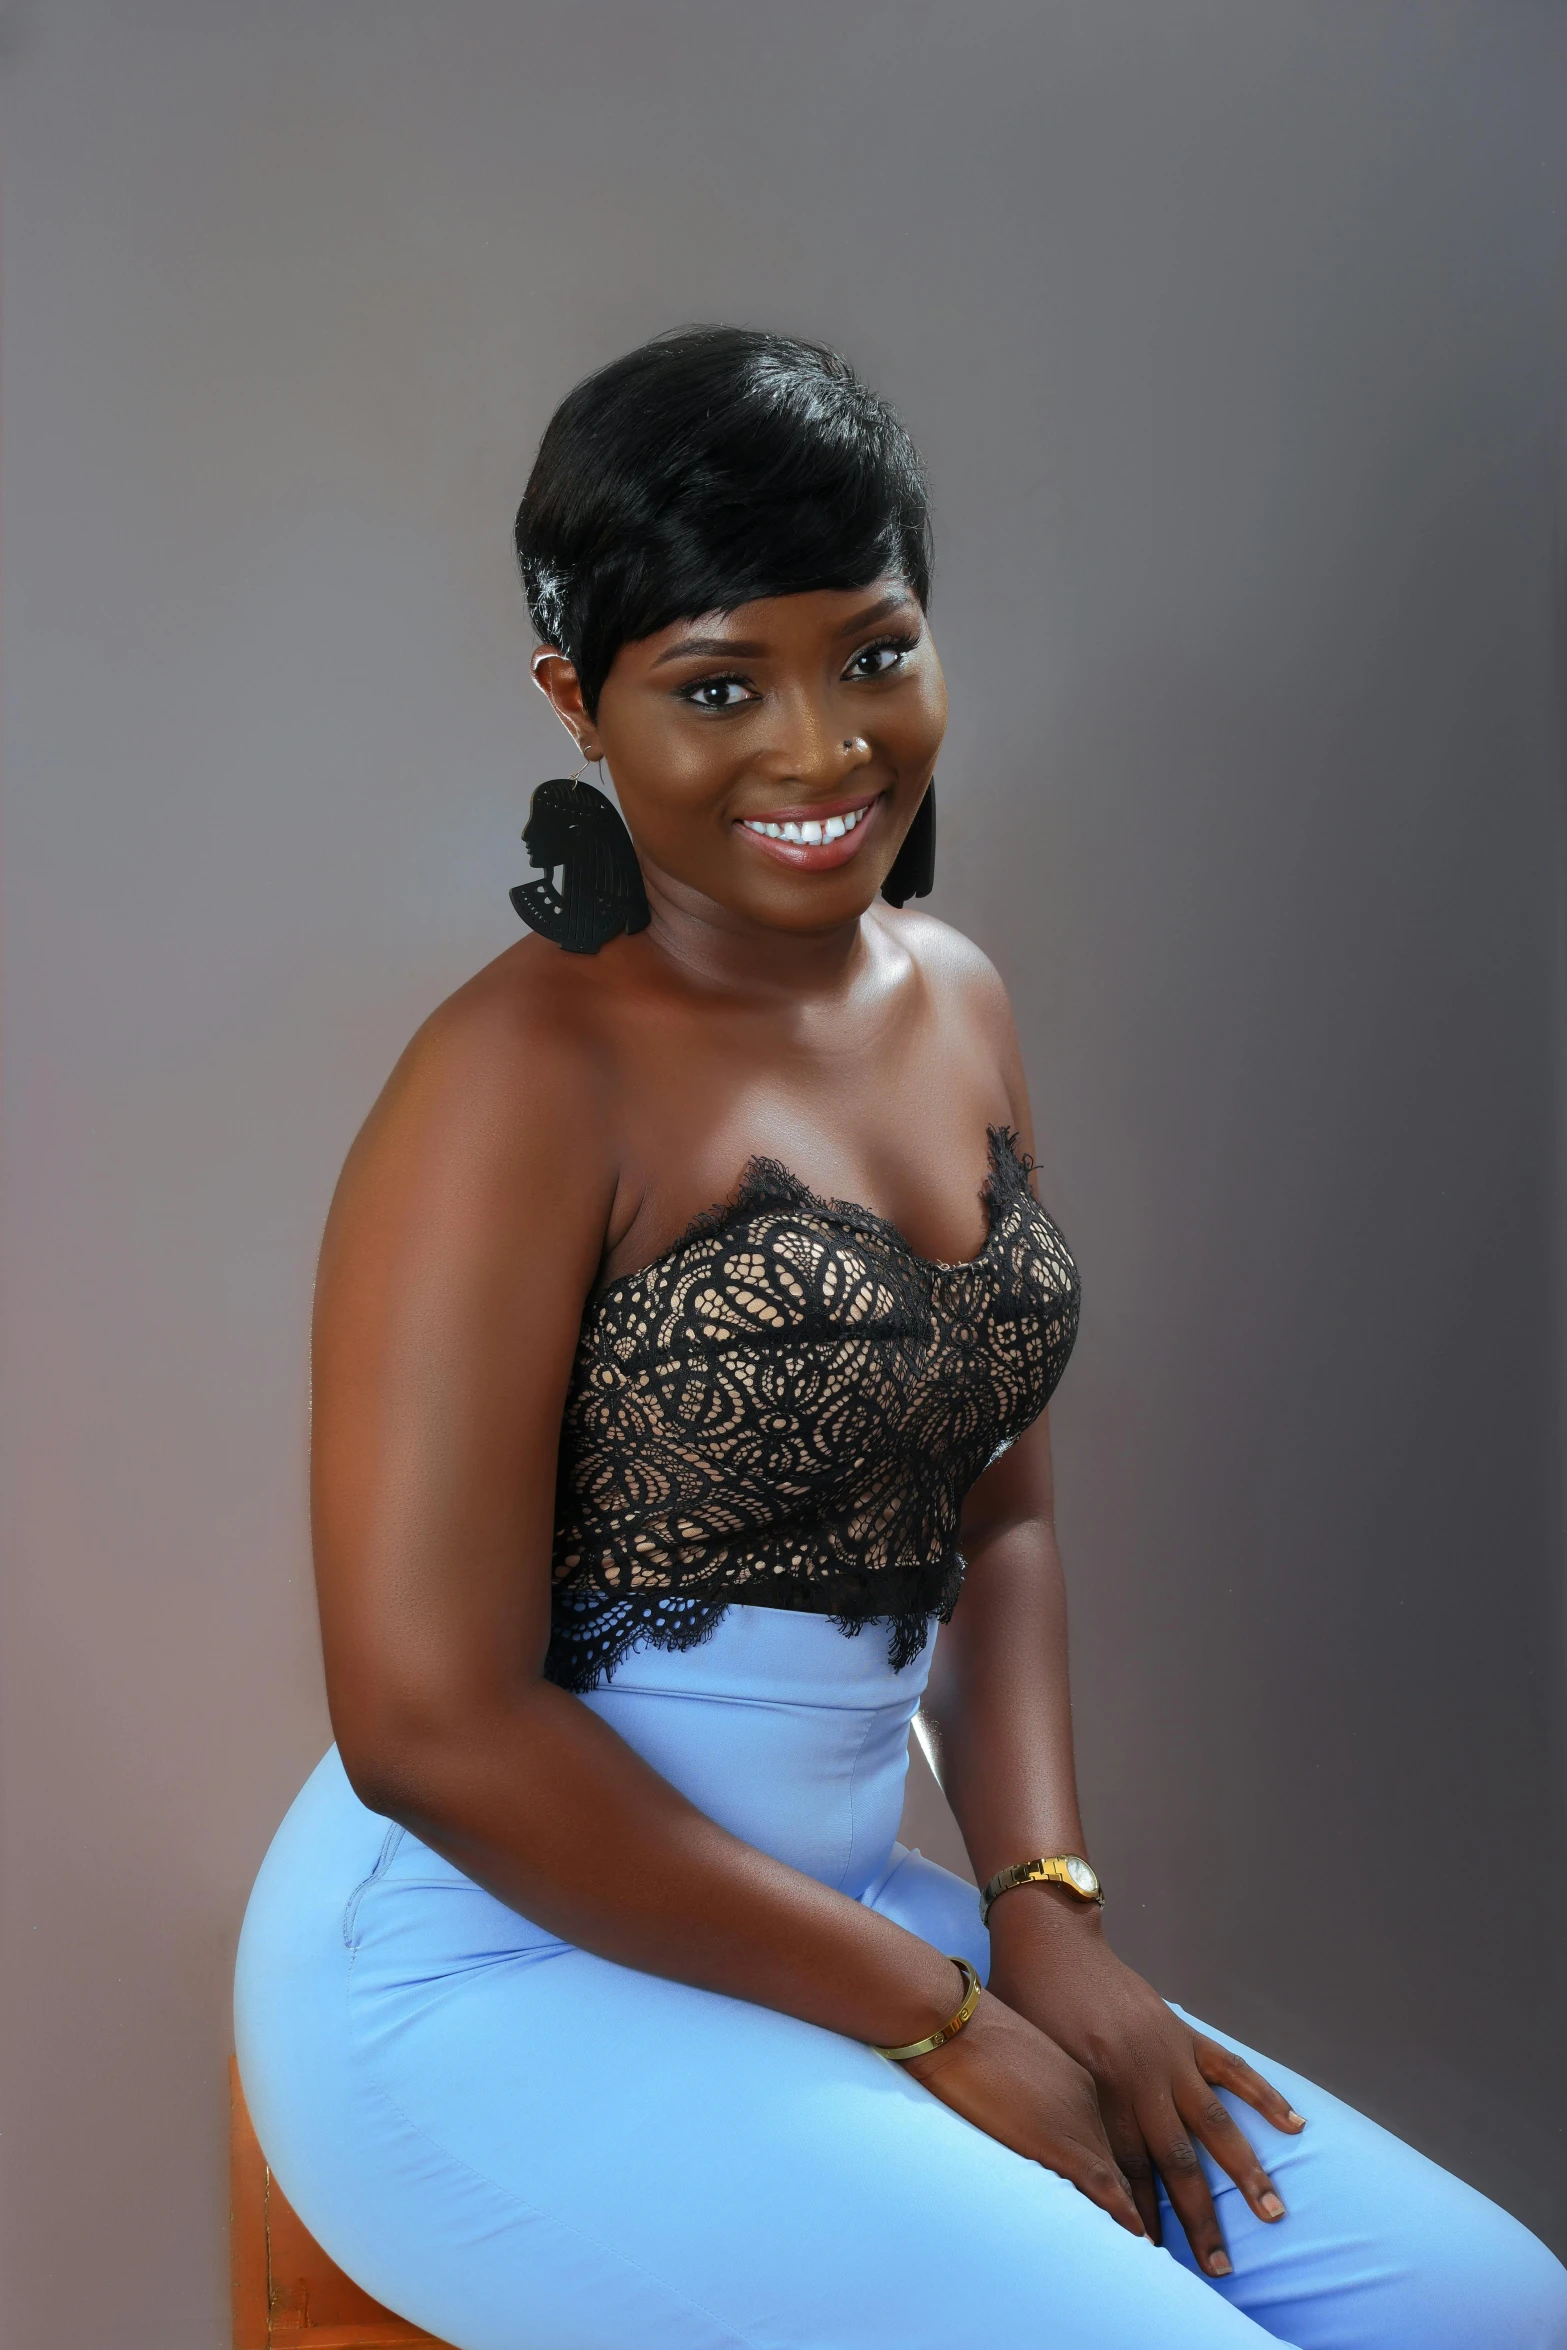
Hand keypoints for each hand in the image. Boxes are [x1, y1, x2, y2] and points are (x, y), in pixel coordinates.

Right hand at [900, 1979, 1145, 2237]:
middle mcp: (1093, 2099)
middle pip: (1131, 2155)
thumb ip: (1030, 2084)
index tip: (1140, 2191)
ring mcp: (1079, 2120)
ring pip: (1125, 2174)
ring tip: (1156, 2245)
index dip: (1129, 2162)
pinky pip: (1103, 2185)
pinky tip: (1137, 2236)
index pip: (1116, 2130)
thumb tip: (1019, 2107)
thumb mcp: (1014, 2054)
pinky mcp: (1060, 2142)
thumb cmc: (969, 2031)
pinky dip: (1123, 2213)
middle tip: (1168, 2225)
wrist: (954, 2023)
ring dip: (1142, 2211)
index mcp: (1080, 2077)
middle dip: (1149, 2193)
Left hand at [986, 1899, 1304, 2276]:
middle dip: (1199, 2219)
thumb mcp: (1038, 2072)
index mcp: (1100, 2095)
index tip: (1158, 2258)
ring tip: (1273, 2212)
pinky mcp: (1182, 2031)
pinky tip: (1293, 2124)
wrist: (1047, 1945)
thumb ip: (1065, 2119)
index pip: (1130, 2174)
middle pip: (1177, 2163)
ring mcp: (1168, 2056)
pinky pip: (1232, 2068)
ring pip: (1215, 2125)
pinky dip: (1263, 2096)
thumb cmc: (1027, 2011)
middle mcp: (1140, 2082)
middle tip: (1221, 2267)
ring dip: (1245, 2172)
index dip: (1143, 2218)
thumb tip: (1077, 2175)